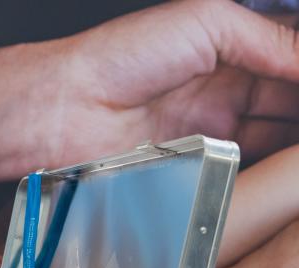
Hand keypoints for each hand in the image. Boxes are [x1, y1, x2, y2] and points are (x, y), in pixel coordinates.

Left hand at [0, 0, 298, 182]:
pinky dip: (275, 167)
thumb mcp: (205, 22)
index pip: (290, 61)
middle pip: (288, 101)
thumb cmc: (119, 58)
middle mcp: (222, 93)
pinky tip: (291, 164)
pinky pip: (247, 169)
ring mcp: (211, 132)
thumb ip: (267, 37)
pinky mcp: (197, 167)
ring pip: (277, 137)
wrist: (68, 109)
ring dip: (297, 143)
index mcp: (227, 51)